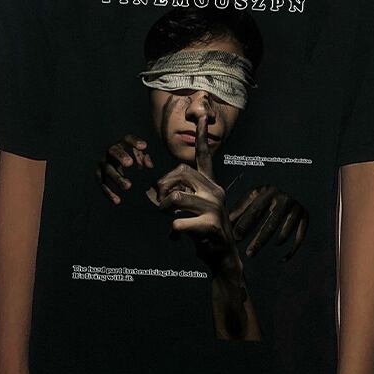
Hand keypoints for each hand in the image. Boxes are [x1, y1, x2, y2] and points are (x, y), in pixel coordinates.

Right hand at [95, 133, 153, 203]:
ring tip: (129, 186)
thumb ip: (145, 158)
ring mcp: (103, 163)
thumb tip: (149, 166)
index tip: (144, 146)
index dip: (135, 142)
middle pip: (114, 152)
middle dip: (121, 157)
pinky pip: (102, 184)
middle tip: (130, 163)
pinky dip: (109, 193)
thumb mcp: (138, 154)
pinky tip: (117, 201)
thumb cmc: (130, 156)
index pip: (128, 139)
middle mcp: (110, 151)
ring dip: (117, 178)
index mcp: (121, 143)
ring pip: (108, 170)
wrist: (112, 161)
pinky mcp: (99, 175)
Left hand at [156, 114, 237, 272]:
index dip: (202, 136)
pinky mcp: (211, 225)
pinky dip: (172, 231)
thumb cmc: (202, 231)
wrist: (222, 257)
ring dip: (165, 208)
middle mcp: (215, 190)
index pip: (205, 156)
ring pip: (177, 197)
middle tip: (160, 203)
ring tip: (168, 217)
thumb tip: (152, 192)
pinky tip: (177, 238)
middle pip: (180, 172)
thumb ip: (177, 196)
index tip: (201, 116)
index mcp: (211, 184)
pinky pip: (178, 222)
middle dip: (163, 185)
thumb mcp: (190, 209)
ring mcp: (215, 207)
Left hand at [228, 185, 307, 260]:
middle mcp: (283, 198)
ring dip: (272, 244)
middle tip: (249, 253)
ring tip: (259, 252)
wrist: (293, 182)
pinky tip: (282, 258)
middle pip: (271, 223)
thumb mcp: (253, 197)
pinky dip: (292, 249)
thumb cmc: (265, 194)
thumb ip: (240, 211)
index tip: (235, 238)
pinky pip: (300, 236)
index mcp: (267, 192)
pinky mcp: (305, 216)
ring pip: (285, 231)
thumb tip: (225, 226)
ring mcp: (295, 207)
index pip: (255, 211)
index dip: (245, 225)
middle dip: (259, 240)